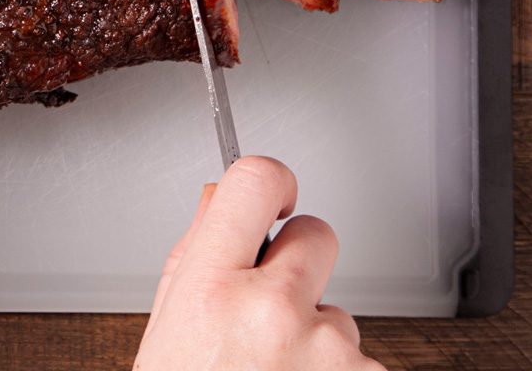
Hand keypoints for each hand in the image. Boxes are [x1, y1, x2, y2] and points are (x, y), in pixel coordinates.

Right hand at [134, 157, 384, 370]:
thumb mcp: (167, 330)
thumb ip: (195, 259)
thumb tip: (219, 197)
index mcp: (209, 285)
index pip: (255, 180)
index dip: (271, 180)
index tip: (276, 196)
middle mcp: (271, 310)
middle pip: (318, 235)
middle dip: (301, 264)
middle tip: (274, 308)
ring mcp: (325, 353)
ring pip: (342, 315)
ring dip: (319, 343)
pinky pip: (363, 365)